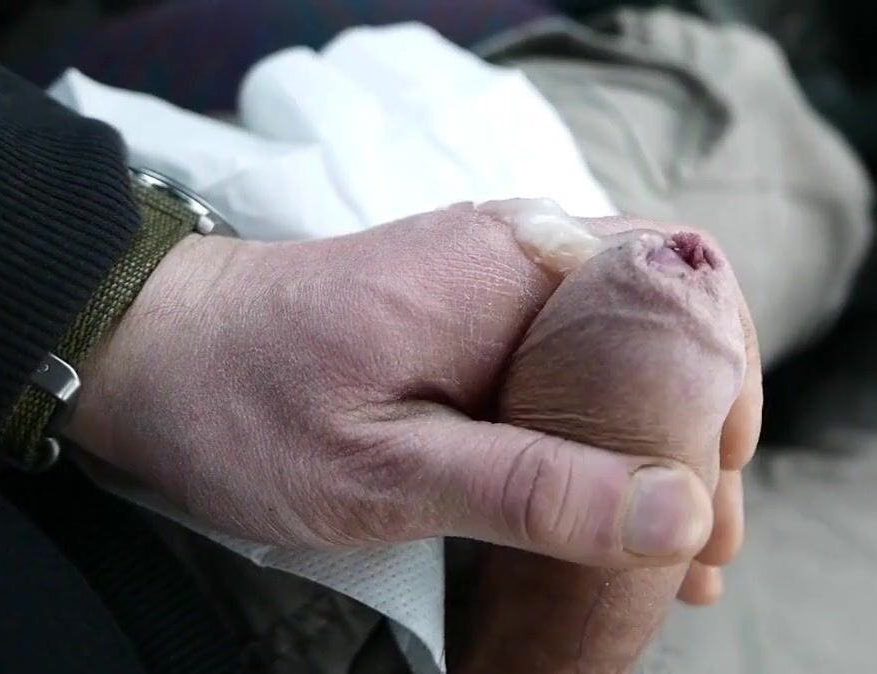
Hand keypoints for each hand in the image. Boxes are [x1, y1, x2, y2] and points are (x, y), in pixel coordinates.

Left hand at [66, 204, 758, 569]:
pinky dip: (606, 432)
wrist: (149, 354)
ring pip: (625, 348)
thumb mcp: (386, 471)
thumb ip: (534, 490)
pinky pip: (570, 361)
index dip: (726, 383)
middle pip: (668, 320)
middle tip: (705, 545)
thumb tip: (679, 513)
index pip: (684, 286)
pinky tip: (615, 511)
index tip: (720, 483)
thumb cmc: (248, 406)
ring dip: (660, 442)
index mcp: (520, 264)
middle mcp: (525, 252)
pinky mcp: (472, 313)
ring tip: (681, 551)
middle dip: (704, 432)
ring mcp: (499, 280)